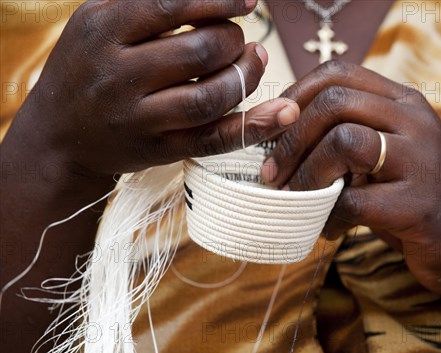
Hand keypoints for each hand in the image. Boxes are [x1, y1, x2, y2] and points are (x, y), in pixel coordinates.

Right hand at [10, 0, 297, 178]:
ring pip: (208, 97)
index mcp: (102, 29)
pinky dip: (253, 126)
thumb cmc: (89, 67)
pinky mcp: (157, 150)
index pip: (172, 5)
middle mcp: (117, 75)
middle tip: (240, 40)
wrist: (58, 136)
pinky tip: (284, 112)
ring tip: (251, 61)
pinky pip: (212, 140)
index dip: (219, 0)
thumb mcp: (98, 20)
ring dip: (245, 76)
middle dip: (233, 40)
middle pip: (198, 52)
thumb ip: (144, 0)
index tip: (248, 1)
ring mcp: (137, 117)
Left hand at [261, 61, 440, 297]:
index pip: (339, 73)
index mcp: (405, 103)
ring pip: (343, 142)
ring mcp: (422, 161)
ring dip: (307, 175)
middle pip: (334, 102)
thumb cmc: (416, 198)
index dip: (295, 95)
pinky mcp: (419, 204)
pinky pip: (353, 201)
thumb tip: (281, 135)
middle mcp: (416, 122)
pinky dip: (330, 218)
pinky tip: (332, 230)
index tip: (273, 127)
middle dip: (290, 139)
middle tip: (272, 173)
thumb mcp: (388, 156)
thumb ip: (350, 137)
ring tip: (299, 200)